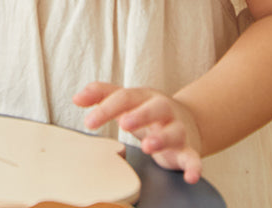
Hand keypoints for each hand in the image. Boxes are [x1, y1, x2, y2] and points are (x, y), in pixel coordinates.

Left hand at [74, 82, 203, 183]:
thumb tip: (76, 98)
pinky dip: (195, 166)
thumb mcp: (125, 100)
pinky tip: (190, 176)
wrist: (187, 121)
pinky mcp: (189, 150)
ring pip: (174, 132)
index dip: (106, 108)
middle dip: (140, 115)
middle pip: (155, 108)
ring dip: (162, 139)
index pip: (125, 97)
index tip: (89, 122)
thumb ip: (101, 94)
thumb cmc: (146, 110)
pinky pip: (194, 158)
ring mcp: (178, 130)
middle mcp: (163, 111)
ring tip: (147, 147)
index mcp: (144, 97)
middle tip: (123, 124)